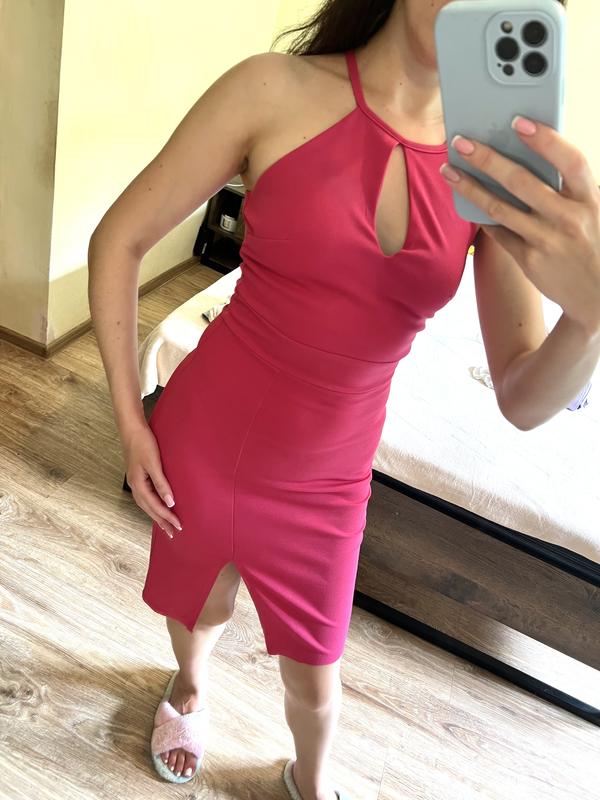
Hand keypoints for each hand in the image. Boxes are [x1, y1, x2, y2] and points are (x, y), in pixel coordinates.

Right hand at [122, 421, 182, 538]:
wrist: (131, 429)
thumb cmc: (143, 444)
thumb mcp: (154, 464)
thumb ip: (161, 484)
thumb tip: (170, 502)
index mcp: (138, 485)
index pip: (155, 506)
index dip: (167, 517)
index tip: (178, 526)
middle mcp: (135, 486)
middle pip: (149, 509)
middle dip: (161, 521)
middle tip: (172, 533)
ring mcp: (135, 482)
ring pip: (147, 505)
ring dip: (156, 515)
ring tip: (165, 525)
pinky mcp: (138, 477)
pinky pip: (146, 497)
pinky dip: (153, 505)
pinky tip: (158, 506)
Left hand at [440, 115, 599, 337]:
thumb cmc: (594, 240)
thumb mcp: (595, 209)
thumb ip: (570, 186)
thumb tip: (533, 153)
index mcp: (590, 199)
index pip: (570, 162)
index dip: (546, 140)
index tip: (519, 122)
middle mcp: (569, 219)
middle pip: (522, 183)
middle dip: (488, 159)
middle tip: (461, 143)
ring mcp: (547, 241)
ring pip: (500, 209)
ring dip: (470, 187)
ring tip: (450, 171)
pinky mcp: (530, 261)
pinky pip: (499, 233)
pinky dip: (483, 216)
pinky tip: (467, 201)